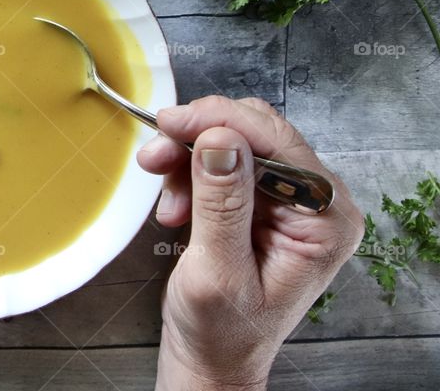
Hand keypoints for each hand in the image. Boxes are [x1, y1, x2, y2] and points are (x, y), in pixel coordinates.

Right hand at [137, 96, 363, 389]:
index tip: (173, 122)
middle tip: (156, 154)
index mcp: (323, 220)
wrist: (213, 357)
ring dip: (189, 160)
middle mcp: (315, 203)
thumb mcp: (217, 269)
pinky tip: (175, 206)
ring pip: (235, 143)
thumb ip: (221, 202)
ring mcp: (290, 202)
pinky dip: (191, 174)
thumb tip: (219, 139)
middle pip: (257, 135)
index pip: (278, 143)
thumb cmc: (223, 331)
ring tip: (164, 195)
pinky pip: (224, 164)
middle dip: (200, 139)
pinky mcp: (263, 203)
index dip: (222, 122)